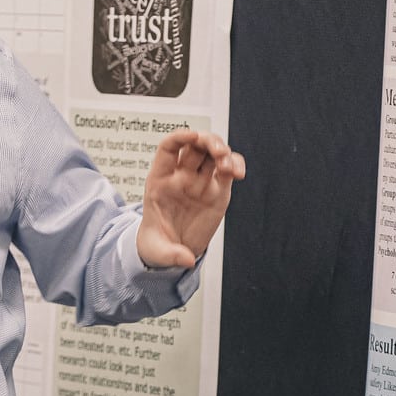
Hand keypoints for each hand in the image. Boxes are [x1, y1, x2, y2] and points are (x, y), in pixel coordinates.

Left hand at [135, 129, 244, 269]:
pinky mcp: (218, 190)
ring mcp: (201, 181)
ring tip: (229, 167)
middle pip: (195, 145)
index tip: (193, 135)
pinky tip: (238, 173)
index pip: (169, 148)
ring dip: (224, 152)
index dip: (180, 137)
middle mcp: (182, 176)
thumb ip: (172, 255)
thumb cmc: (156, 244)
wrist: (169, 250)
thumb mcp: (157, 251)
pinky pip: (228, 169)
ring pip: (213, 153)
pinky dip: (236, 165)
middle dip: (208, 141)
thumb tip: (187, 260)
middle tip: (219, 151)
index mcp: (160, 180)